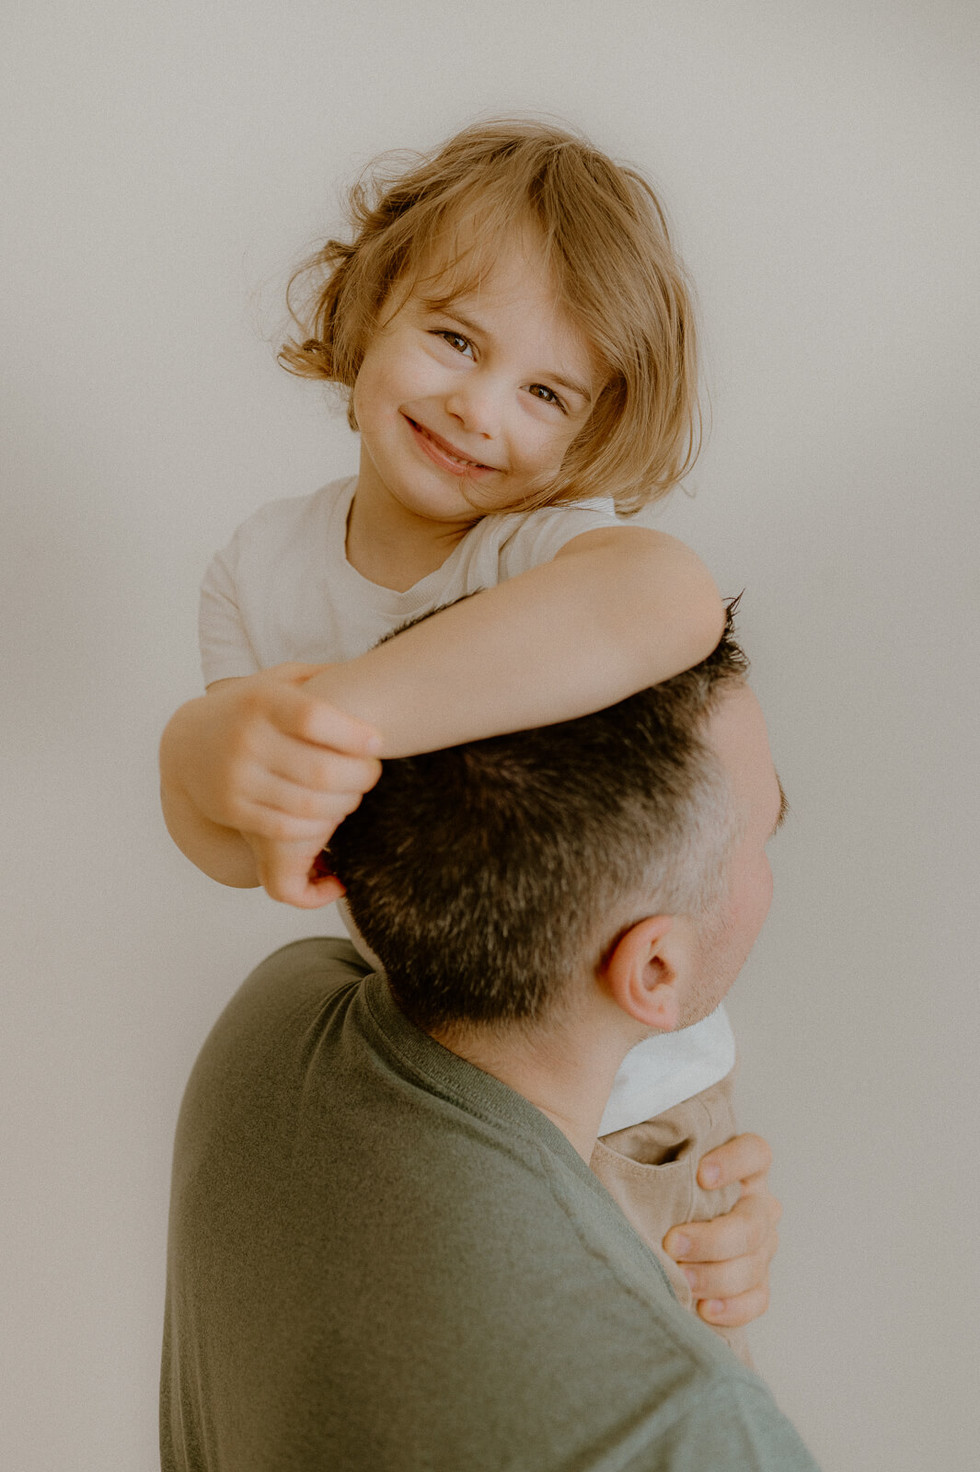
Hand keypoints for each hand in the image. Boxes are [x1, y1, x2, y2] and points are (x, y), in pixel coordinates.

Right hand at [162, 663, 381, 904]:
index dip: (353, 734)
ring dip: (344, 804)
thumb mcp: (275, 680)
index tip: (377, 742)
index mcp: (261, 700)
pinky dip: (317, 828)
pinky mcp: (230, 809)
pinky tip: (329, 815)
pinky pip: (285, 828)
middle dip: (360, 776)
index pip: (314, 718)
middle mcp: (245, 738)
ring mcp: (236, 777)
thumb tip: (369, 674)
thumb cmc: (249, 708)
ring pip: (308, 805)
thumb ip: (317, 677)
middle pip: (320, 770)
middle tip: (372, 773)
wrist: (187, 743)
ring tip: (354, 795)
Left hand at [662, 1133, 780, 1328]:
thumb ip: (644, 1151)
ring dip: (717, 1276)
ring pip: (755, 1262)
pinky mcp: (756, 1283)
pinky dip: (733, 1306)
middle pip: (753, 1221)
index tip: (701, 1175)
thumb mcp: (648, 1166)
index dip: (735, 1162)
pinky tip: (704, 1309)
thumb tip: (605, 1128)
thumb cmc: (647, 1194)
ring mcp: (761, 1245)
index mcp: (739, 1168)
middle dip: (713, 1238)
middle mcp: (756, 1205)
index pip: (755, 1153)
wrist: (651, 1241)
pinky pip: (758, 1298)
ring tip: (682, 1281)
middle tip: (673, 1244)